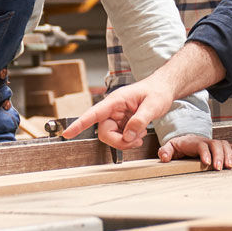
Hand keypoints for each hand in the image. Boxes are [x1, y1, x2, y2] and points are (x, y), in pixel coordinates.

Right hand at [58, 74, 178, 150]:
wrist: (164, 89)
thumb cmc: (158, 91)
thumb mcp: (153, 105)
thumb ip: (140, 121)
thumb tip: (128, 136)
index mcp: (116, 100)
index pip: (93, 113)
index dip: (79, 124)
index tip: (67, 133)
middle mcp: (112, 109)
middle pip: (104, 132)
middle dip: (119, 141)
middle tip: (136, 141)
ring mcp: (116, 117)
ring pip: (111, 137)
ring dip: (125, 141)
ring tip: (141, 135)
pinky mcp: (121, 123)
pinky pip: (119, 137)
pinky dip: (129, 140)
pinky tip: (139, 134)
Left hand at [157, 134, 231, 169]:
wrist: (185, 140)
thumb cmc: (178, 146)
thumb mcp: (169, 148)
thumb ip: (165, 151)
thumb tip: (163, 157)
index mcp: (193, 142)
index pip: (201, 145)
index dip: (205, 152)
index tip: (207, 163)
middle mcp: (206, 140)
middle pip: (215, 144)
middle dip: (219, 156)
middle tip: (219, 168)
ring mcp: (214, 143)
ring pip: (224, 145)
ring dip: (229, 155)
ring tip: (229, 167)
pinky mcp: (220, 147)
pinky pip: (231, 146)